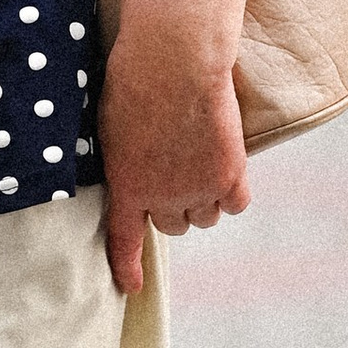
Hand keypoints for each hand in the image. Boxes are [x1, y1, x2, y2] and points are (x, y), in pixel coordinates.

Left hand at [96, 26, 248, 294]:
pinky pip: (236, 204)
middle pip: (172, 224)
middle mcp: (163, 197)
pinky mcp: (231, 174)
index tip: (132, 287)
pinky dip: (231, 193)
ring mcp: (199, 188)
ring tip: (197, 160)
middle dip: (173, 206)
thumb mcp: (111, 128)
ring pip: (205, 216)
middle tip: (173, 173)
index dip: (127, 266)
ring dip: (202, 198)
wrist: (175, 61)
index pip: (124, 239)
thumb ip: (124, 162)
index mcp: (126, 186)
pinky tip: (224, 168)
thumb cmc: (133, 82)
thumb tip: (135, 175)